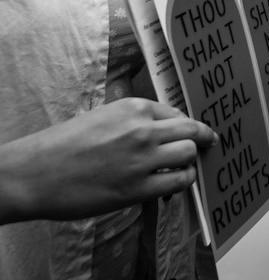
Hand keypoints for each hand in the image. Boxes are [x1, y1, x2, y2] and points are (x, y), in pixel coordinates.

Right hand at [0, 98, 215, 223]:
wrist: (33, 174)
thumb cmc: (61, 147)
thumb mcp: (101, 118)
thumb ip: (131, 121)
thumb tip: (157, 131)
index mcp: (133, 108)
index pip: (175, 112)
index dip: (184, 125)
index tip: (189, 132)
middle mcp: (143, 129)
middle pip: (191, 130)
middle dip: (201, 137)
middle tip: (207, 143)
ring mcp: (143, 159)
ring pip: (189, 154)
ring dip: (190, 161)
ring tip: (184, 167)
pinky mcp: (138, 188)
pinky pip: (178, 181)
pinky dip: (183, 181)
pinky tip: (175, 183)